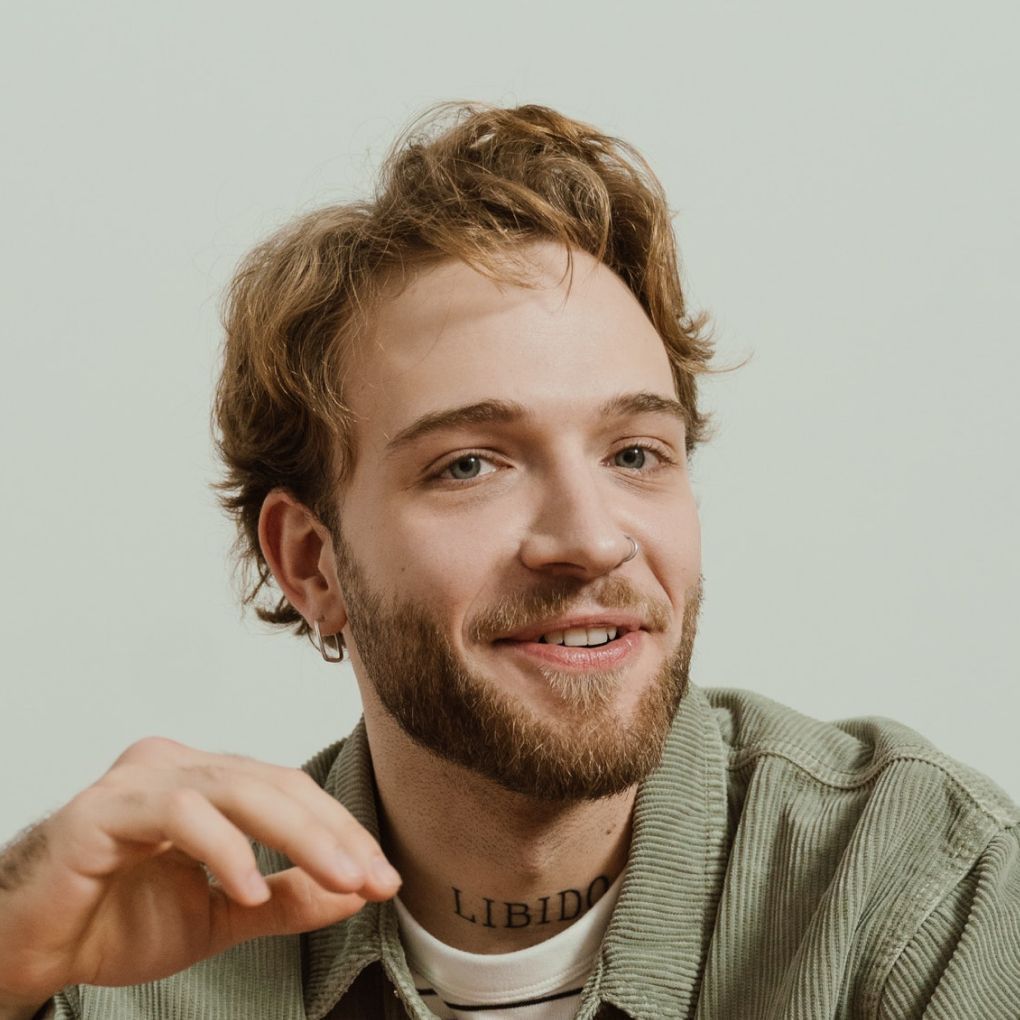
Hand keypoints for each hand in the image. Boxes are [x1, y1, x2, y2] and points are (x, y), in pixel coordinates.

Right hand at [0, 737, 399, 1008]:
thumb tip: (355, 891)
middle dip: (333, 834)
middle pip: (275, 785)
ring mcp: (142, 779)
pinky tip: (250, 887)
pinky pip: (179, 813)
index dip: (341, 832)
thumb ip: (285, 900)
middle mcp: (179, 766)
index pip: (290, 793)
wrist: (30, 952)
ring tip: (339, 879)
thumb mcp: (221, 914)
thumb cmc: (116, 923)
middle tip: (374, 878)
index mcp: (207, 782)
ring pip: (238, 789)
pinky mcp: (106, 807)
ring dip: (298, 836)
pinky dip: (223, 848)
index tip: (382, 877)